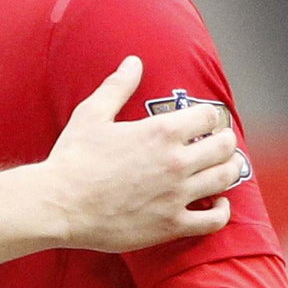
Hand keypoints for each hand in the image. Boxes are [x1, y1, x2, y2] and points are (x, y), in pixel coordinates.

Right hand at [46, 55, 240, 251]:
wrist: (58, 205)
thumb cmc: (72, 159)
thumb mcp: (92, 115)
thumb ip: (118, 87)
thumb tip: (133, 62)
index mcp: (161, 131)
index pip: (210, 115)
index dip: (210, 117)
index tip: (205, 122)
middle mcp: (176, 162)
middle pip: (224, 146)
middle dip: (224, 141)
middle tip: (217, 144)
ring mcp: (176, 195)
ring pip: (225, 178)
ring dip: (228, 170)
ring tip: (223, 168)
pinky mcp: (171, 224)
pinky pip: (213, 219)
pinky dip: (222, 210)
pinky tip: (218, 203)